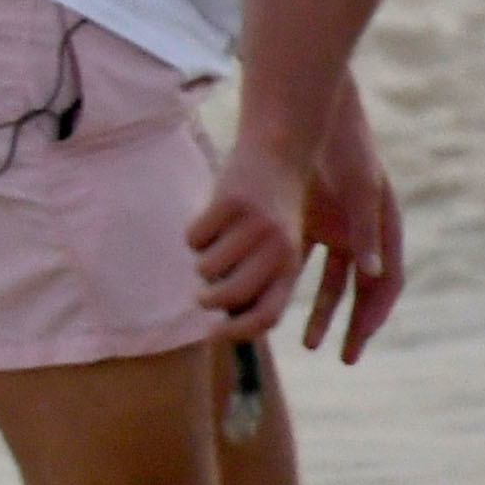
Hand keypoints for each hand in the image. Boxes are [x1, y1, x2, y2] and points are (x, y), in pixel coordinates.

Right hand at [187, 136, 305, 340]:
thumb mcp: (278, 246)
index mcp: (290, 264)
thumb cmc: (272, 210)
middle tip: (201, 296)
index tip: (213, 335)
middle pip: (230, 295)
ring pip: (207, 267)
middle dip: (208, 301)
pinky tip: (210, 219)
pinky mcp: (229, 201)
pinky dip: (194, 234)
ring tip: (213, 246)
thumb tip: (226, 318)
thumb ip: (259, 282)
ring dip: (202, 262)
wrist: (279, 149)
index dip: (237, 333)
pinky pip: (194, 237)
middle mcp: (276, 247)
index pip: (265, 316)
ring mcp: (252, 224)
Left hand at [296, 89, 405, 363]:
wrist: (308, 109)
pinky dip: (295, 284)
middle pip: (361, 290)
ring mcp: (335, 226)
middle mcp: (362, 232)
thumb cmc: (343, 143)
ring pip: (331, 280)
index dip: (374, 315)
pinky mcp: (308, 219)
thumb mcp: (359, 187)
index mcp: (384, 227)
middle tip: (339, 356)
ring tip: (306, 341)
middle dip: (350, 323)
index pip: (386, 283)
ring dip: (321, 310)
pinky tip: (278, 304)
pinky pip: (305, 262)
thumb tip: (373, 277)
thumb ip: (365, 231)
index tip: (356, 344)